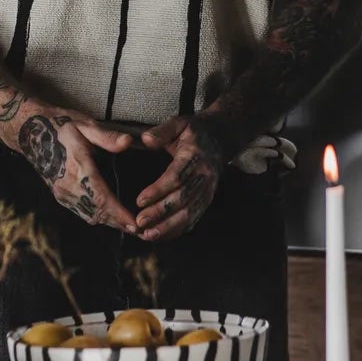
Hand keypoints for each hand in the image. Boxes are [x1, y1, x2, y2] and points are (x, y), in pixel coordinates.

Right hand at [16, 108, 136, 231]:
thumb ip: (107, 137)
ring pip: (89, 215)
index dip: (119, 214)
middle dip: (118, 223)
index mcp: (78, 168)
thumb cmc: (61, 125)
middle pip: (97, 212)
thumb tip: (128, 143)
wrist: (30, 132)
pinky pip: (81, 212)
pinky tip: (109, 217)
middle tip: (140, 230)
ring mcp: (62, 192)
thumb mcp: (85, 125)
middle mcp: (68, 185)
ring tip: (128, 226)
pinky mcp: (59, 195)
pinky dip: (97, 216)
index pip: (101, 198)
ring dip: (108, 222)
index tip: (135, 224)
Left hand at [133, 119, 296, 241]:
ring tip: (148, 235)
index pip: (176, 177)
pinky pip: (194, 218)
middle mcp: (204, 177)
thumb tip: (145, 140)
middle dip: (160, 213)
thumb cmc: (195, 132)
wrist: (221, 139)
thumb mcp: (180, 124)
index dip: (158, 190)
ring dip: (168, 227)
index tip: (140, 200)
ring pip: (189, 213)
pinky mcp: (207, 200)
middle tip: (140, 222)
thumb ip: (162, 131)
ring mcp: (208, 190)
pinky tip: (161, 236)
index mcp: (195, 157)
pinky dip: (178, 230)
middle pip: (182, 199)